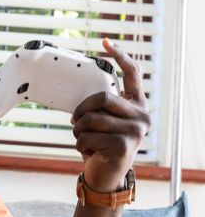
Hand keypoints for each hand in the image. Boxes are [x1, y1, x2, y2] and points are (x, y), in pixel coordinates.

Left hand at [71, 38, 149, 191]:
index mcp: (137, 105)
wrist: (107, 175)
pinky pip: (86, 137)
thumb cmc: (101, 144)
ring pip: (90, 119)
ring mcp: (135, 131)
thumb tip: (75, 88)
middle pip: (102, 98)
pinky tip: (90, 152)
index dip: (120, 56)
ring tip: (84, 140)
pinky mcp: (122, 146)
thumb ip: (101, 106)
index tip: (106, 42)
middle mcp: (141, 116)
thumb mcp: (104, 122)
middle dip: (81, 110)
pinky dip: (80, 145)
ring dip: (78, 131)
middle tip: (76, 121)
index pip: (132, 74)